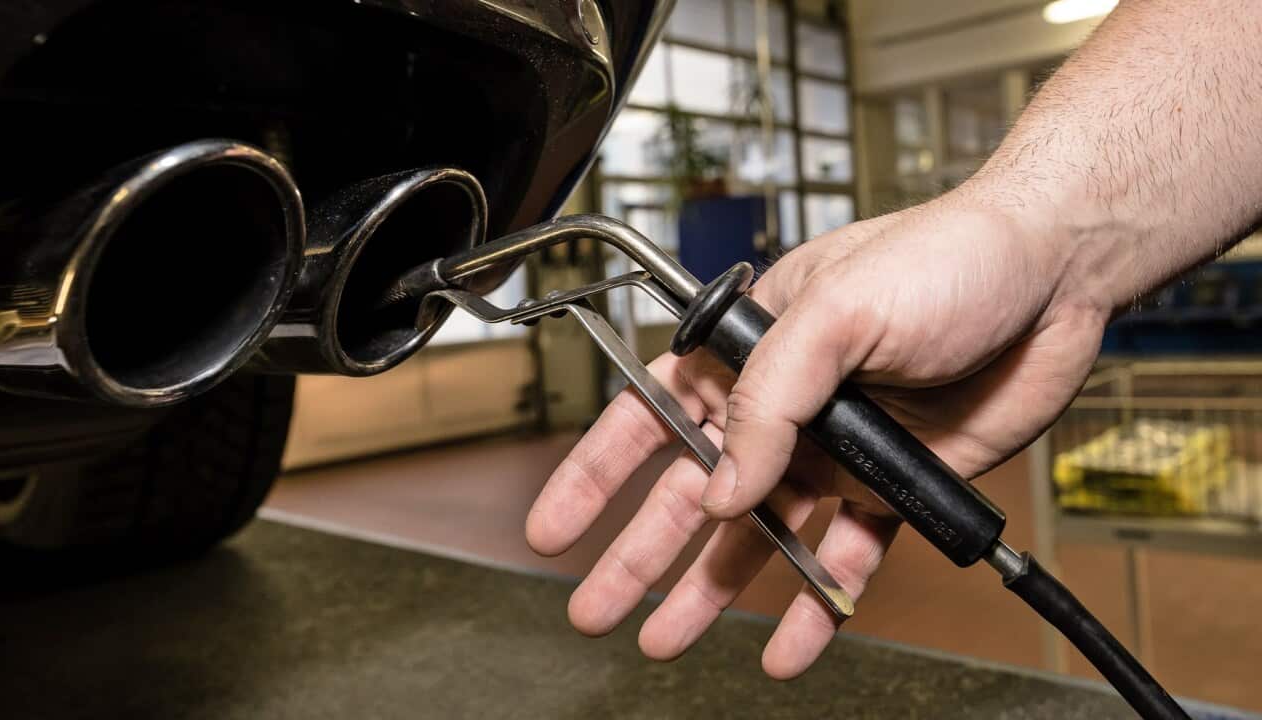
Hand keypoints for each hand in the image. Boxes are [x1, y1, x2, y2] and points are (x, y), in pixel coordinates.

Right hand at [524, 187, 1109, 677]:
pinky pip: (844, 557)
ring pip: (758, 536)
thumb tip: (724, 488)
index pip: (649, 413)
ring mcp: (833, 449)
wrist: (1055, 277)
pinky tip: (789, 646)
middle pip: (694, 493)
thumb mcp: (836, 309)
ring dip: (713, 589)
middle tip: (599, 609)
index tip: (555, 527)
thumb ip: (769, 400)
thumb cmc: (946, 256)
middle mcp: (782, 405)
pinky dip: (817, 606)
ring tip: (668, 639)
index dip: (596, 475)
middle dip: (640, 554)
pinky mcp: (889, 485)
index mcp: (747, 348)